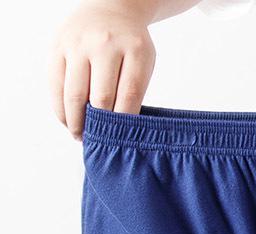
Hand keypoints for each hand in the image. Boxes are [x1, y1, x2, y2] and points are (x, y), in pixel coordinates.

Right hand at [49, 1, 156, 139]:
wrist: (110, 10)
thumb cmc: (130, 46)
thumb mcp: (144, 63)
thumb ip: (134, 91)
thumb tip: (119, 131)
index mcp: (134, 50)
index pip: (128, 96)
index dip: (123, 123)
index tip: (121, 141)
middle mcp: (104, 45)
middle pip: (100, 98)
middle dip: (100, 127)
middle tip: (99, 143)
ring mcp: (78, 44)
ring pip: (74, 94)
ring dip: (76, 122)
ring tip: (80, 137)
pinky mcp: (58, 45)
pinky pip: (55, 84)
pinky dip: (60, 108)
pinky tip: (67, 121)